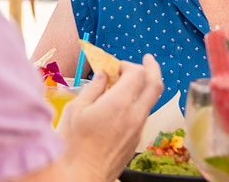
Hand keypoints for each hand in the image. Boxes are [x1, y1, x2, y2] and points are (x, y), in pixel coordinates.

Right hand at [56, 54, 163, 181]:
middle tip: (147, 59)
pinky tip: (120, 105)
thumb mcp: (76, 109)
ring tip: (127, 84)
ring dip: (144, 87)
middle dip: (152, 68)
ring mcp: (137, 130)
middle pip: (155, 85)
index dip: (128, 64)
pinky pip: (143, 116)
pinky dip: (137, 103)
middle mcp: (134, 116)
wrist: (82, 177)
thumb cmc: (74, 146)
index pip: (138, 73)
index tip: (115, 65)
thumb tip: (102, 76)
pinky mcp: (135, 141)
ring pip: (151, 101)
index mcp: (119, 104)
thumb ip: (93, 88)